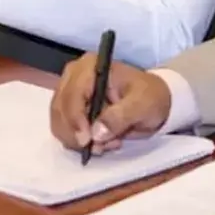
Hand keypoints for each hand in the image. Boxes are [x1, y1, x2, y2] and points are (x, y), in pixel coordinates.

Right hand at [50, 53, 172, 152]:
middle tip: (101, 146)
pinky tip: (103, 142)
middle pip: (60, 109)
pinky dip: (80, 143)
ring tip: (108, 143)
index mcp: (90, 67)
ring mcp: (70, 94)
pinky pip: (65, 132)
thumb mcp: (142, 104)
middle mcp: (74, 77)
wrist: (155, 102)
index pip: (72, 93)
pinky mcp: (71, 111)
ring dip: (79, 141)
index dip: (75, 118)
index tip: (87, 140)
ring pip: (59, 123)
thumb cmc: (150, 96)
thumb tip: (96, 133)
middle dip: (77, 134)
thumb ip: (120, 117)